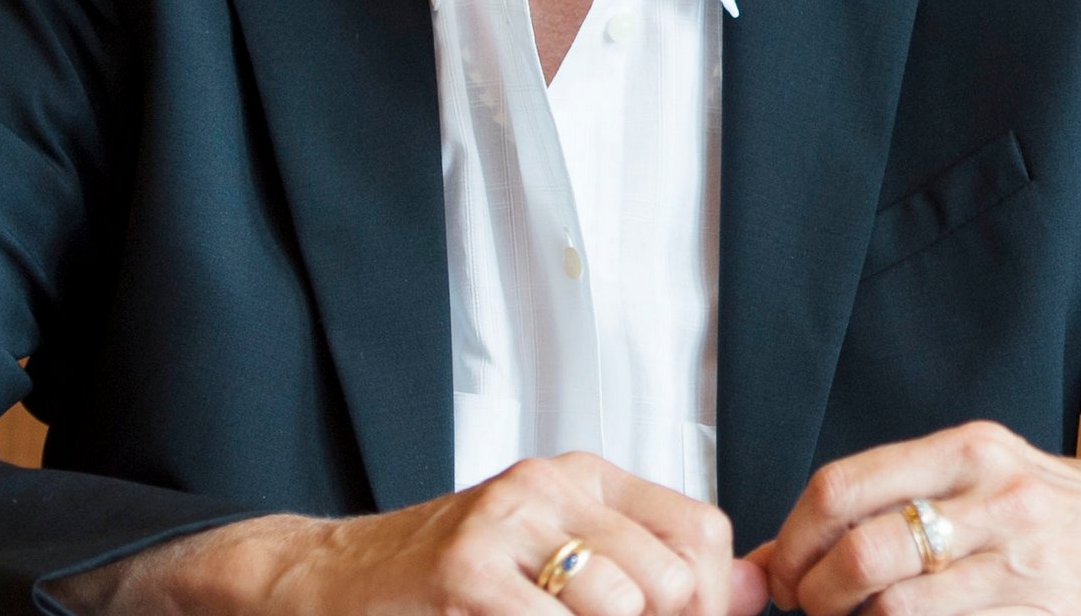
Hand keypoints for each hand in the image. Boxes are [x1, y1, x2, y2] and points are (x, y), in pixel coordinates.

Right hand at [51, 451, 768, 615]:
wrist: (327, 580)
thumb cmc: (447, 581)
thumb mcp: (558, 562)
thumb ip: (653, 571)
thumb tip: (752, 591)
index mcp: (585, 478)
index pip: (704, 535)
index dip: (707, 602)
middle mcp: (552, 485)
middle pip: (675, 579)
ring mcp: (506, 524)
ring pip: (626, 607)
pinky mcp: (466, 572)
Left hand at [747, 421, 1080, 615]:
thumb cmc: (1061, 507)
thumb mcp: (981, 475)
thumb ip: (890, 500)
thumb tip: (778, 554)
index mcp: (970, 451)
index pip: (844, 488)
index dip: (794, 540)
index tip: (783, 570)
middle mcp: (996, 501)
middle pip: (863, 556)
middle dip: (816, 595)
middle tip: (810, 608)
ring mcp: (1023, 567)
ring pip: (898, 612)